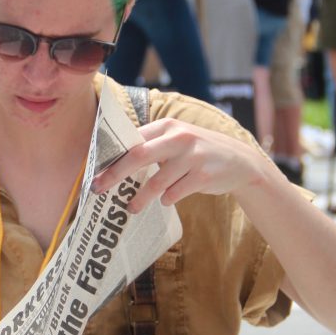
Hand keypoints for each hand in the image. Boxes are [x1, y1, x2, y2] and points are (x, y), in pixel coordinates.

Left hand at [89, 118, 267, 213]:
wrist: (240, 162)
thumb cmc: (198, 153)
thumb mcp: (177, 141)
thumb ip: (152, 146)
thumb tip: (114, 163)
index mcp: (167, 126)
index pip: (132, 139)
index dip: (111, 156)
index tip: (95, 170)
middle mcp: (179, 137)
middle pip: (137, 156)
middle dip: (114, 174)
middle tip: (98, 189)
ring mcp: (193, 156)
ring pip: (156, 181)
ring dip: (140, 197)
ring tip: (130, 208)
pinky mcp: (204, 175)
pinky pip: (175, 193)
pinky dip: (167, 199)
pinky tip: (166, 201)